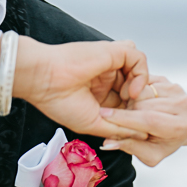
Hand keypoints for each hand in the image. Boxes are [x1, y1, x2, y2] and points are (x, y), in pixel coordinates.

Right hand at [7, 37, 150, 139]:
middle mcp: (108, 77)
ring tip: (131, 102)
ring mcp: (111, 64)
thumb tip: (143, 135)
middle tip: (140, 115)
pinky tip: (132, 91)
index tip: (135, 126)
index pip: (128, 102)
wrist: (44, 81)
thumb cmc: (59, 101)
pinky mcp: (114, 52)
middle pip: (138, 87)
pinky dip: (141, 75)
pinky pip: (139, 59)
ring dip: (142, 90)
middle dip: (142, 103)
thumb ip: (119, 129)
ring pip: (140, 73)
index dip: (135, 113)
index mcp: (101, 93)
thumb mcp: (94, 124)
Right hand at [98, 76, 186, 164]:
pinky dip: (134, 92)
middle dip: (125, 110)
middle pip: (143, 104)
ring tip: (131, 112)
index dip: (124, 119)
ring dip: (129, 101)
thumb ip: (131, 148)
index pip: (149, 120)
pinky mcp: (168, 80)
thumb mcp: (151, 154)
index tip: (103, 116)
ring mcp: (177, 90)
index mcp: (182, 126)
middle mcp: (184, 105)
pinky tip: (137, 103)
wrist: (180, 126)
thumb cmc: (165, 142)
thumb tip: (108, 144)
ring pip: (141, 91)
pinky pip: (142, 82)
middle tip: (119, 118)